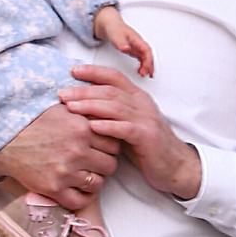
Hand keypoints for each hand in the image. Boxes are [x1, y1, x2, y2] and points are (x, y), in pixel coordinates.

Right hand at [0, 102, 120, 209]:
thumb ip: (86, 112)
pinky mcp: (53, 188)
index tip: (101, 148)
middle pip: (110, 164)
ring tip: (86, 175)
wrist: (6, 141)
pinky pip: (80, 201)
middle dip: (104, 164)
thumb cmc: (34, 123)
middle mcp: (77, 151)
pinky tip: (79, 190)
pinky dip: (83, 198)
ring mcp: (66, 172)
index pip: (113, 143)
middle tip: (95, 162)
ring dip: (95, 180)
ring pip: (98, 183)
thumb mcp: (62, 109)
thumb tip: (106, 111)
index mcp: (82, 129)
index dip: (109, 146)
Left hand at [60, 64, 202, 199]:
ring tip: (70, 107)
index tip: (72, 71)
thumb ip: (110, 114)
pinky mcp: (147, 137)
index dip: (93, 72)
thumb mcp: (126, 125)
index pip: (114, 77)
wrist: (174, 165)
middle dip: (84, 90)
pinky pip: (125, 128)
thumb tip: (81, 106)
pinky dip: (107, 126)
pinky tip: (91, 126)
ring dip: (90, 105)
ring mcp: (146, 119)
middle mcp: (142, 104)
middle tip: (62, 94)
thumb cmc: (146, 146)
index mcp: (137, 97)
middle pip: (110, 90)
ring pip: (115, 106)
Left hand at [93, 7, 154, 78]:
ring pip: (146, 57)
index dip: (148, 59)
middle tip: (148, 74)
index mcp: (137, 39)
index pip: (146, 50)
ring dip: (148, 66)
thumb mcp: (116, 36)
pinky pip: (142, 59)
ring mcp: (137, 47)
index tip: (146, 67)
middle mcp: (139, 43)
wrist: (111, 25)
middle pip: (148, 55)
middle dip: (150, 65)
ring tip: (147, 75)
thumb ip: (121, 43)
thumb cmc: (115, 29)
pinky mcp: (134, 50)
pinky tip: (141, 71)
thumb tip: (126, 49)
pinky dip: (143, 65)